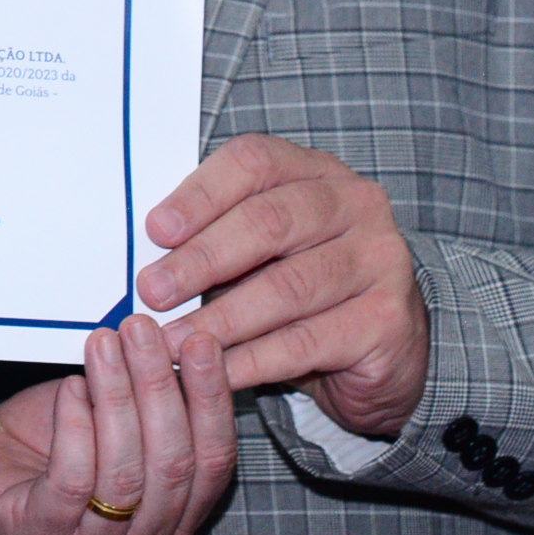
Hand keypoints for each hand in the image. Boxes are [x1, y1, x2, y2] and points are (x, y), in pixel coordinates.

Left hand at [0, 318, 237, 534]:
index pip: (215, 461)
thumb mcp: (112, 418)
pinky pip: (72, 480)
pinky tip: (70, 388)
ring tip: (103, 346)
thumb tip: (173, 339)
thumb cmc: (49, 446)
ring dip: (117, 398)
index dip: (211, 399)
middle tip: (142, 331)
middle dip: (160, 388)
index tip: (200, 341)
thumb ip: (148, 396)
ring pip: (124, 472)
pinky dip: (74, 427)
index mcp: (177, 516)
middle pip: (173, 464)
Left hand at [138, 133, 429, 439]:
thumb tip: (146, 256)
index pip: (255, 163)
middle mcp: (356, 205)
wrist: (384, 345)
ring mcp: (380, 260)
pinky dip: (253, 359)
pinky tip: (216, 371)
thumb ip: (216, 237)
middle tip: (153, 291)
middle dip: (202, 258)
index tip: (156, 230)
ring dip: (220, 318)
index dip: (201, 194)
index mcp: (316, 171)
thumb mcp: (262, 249)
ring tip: (172, 341)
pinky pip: (307, 341)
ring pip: (287, 287)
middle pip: (269, 222)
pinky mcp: (387, 319)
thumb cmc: (304, 284)